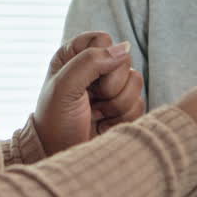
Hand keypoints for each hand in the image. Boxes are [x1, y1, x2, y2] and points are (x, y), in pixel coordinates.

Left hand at [33, 32, 142, 155]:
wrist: (63, 157)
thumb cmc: (55, 121)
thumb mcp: (64, 87)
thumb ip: (90, 62)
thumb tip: (124, 48)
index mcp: (75, 56)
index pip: (103, 39)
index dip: (99, 58)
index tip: (84, 79)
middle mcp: (95, 68)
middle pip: (124, 59)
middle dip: (109, 86)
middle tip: (90, 101)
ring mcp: (111, 88)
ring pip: (137, 81)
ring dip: (116, 104)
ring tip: (95, 114)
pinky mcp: (125, 108)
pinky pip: (140, 103)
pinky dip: (122, 117)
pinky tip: (104, 124)